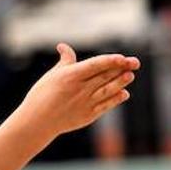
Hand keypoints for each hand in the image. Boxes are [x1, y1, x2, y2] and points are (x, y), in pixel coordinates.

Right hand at [17, 44, 139, 141]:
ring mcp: (84, 104)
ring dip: (121, 82)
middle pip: (105, 76)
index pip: (96, 65)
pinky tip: (123, 93)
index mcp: (70, 77)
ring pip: (108, 90)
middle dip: (122, 68)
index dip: (111, 60)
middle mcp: (79, 90)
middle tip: (134, 63)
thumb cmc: (41, 96)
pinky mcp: (87, 116)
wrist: (35, 123)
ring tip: (130, 75)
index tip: (122, 58)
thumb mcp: (51, 76)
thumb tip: (63, 46)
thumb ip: (64, 61)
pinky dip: (116, 99)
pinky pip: (105, 106)